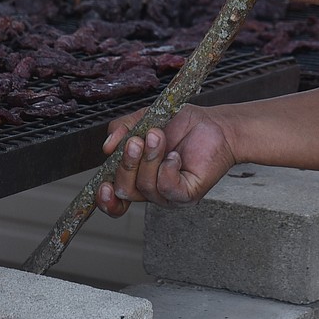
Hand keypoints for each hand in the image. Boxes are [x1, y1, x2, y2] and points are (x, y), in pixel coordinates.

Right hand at [96, 105, 236, 216]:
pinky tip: (176, 156)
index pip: (114, 199)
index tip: (103, 186)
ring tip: (159, 137)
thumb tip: (107, 146)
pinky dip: (168, 169)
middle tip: (137, 141)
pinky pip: (168, 188)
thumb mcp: (144, 119)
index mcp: (136, 175)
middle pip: (125, 190)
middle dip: (127, 163)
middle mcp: (151, 189)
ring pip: (146, 187)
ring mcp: (169, 195)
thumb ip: (122, 129)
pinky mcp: (187, 194)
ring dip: (150, 158)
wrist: (215, 124)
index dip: (104, 198)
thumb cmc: (182, 124)